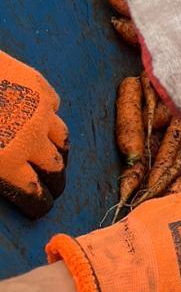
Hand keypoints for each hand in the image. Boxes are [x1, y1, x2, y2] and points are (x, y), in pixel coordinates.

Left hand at [0, 51, 67, 218]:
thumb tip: (4, 177)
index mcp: (7, 162)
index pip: (35, 193)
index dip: (40, 203)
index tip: (42, 206)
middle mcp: (31, 139)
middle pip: (55, 168)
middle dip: (55, 181)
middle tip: (52, 185)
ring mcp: (39, 111)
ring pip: (63, 138)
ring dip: (59, 151)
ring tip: (54, 155)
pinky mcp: (40, 86)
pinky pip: (55, 106)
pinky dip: (50, 115)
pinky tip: (41, 116)